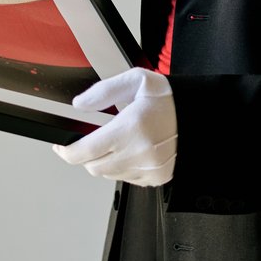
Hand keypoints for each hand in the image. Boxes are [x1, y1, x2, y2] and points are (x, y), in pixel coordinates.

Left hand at [53, 68, 176, 186]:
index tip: (61, 146)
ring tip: (117, 142)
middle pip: (94, 167)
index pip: (85, 151)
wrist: (199, 116)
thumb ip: (103, 91)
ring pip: (110, 174)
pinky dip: (123, 168)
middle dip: (86, 155)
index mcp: (131, 128)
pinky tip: (132, 151)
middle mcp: (139, 152)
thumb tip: (79, 104)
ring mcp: (149, 168)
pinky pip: (128, 179)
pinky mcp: (157, 177)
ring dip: (105, 162)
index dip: (66, 151)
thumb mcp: (135, 81)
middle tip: (92, 140)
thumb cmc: (168, 98)